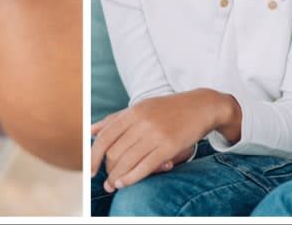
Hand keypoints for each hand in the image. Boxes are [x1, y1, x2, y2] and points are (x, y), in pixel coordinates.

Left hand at [89, 90, 224, 191]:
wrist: (201, 106)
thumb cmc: (168, 109)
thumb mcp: (141, 108)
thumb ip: (115, 119)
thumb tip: (90, 130)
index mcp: (133, 112)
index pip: (105, 137)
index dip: (93, 155)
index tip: (90, 169)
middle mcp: (142, 122)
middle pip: (115, 151)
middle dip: (108, 169)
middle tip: (106, 179)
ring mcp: (156, 134)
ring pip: (128, 161)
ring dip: (117, 177)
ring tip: (112, 185)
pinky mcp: (170, 146)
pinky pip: (146, 166)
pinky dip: (132, 177)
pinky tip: (124, 183)